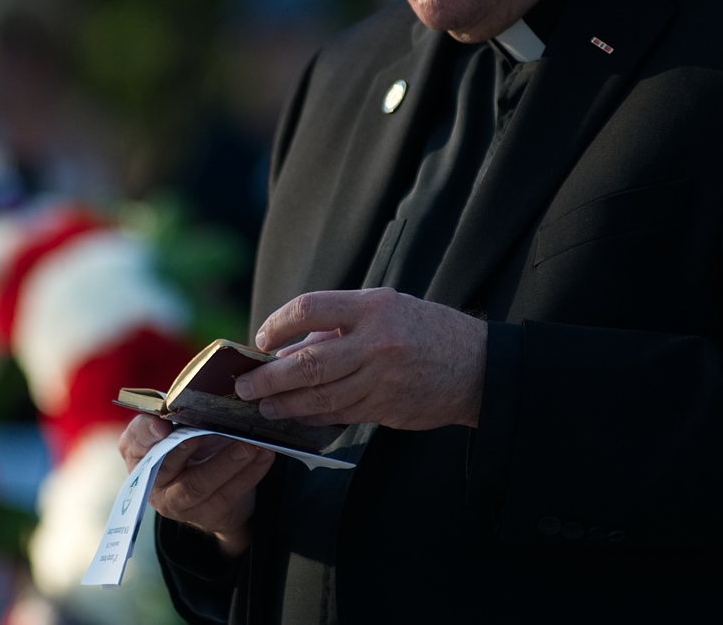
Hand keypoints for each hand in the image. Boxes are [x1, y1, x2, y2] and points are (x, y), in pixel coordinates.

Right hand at [118, 414, 274, 555]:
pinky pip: (228, 495)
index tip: (163, 424)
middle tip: (212, 430)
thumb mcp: (183, 429)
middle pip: (167, 464)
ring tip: (249, 444)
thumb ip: (182, 415)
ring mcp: (177, 503)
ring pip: (199, 484)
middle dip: (190, 446)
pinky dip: (249, 474)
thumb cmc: (194, 448)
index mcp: (139, 452)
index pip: (135, 440)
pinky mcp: (206, 515)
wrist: (215, 490)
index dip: (147, 432)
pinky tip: (264, 456)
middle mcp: (153, 481)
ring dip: (227, 462)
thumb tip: (204, 396)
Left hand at [234, 288, 487, 430]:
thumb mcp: (386, 308)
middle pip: (307, 362)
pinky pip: (339, 414)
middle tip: (244, 387)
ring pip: (320, 396)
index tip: (262, 339)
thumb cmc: (425, 330)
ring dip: (285, 404)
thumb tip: (287, 348)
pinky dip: (313, 415)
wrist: (478, 367)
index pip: (309, 308)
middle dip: (269, 378)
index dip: (278, 324)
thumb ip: (339, 324)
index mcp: (372, 306)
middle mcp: (375, 341)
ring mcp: (381, 378)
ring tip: (263, 407)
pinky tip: (295, 416)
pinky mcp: (386, 407)